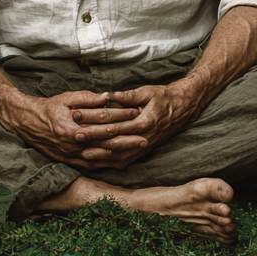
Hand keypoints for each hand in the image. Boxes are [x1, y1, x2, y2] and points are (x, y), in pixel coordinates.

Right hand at [4, 91, 142, 169]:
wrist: (29, 124)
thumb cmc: (49, 109)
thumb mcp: (66, 98)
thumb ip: (87, 98)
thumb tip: (107, 97)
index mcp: (71, 129)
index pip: (102, 123)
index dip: (121, 117)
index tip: (136, 113)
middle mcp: (72, 146)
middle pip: (106, 144)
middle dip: (128, 140)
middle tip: (146, 136)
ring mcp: (72, 157)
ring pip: (103, 157)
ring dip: (123, 153)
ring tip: (140, 148)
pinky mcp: (72, 163)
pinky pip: (95, 165)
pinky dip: (110, 163)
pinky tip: (124, 161)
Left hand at [70, 83, 198, 164]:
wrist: (182, 108)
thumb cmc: (164, 98)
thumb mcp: (148, 92)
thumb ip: (131, 96)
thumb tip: (114, 96)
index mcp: (144, 122)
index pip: (114, 125)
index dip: (95, 124)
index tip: (79, 122)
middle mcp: (143, 138)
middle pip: (113, 143)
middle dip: (92, 141)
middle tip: (74, 138)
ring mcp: (143, 147)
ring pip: (118, 155)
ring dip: (100, 156)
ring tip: (81, 155)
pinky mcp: (143, 150)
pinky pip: (125, 159)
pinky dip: (111, 162)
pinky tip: (99, 164)